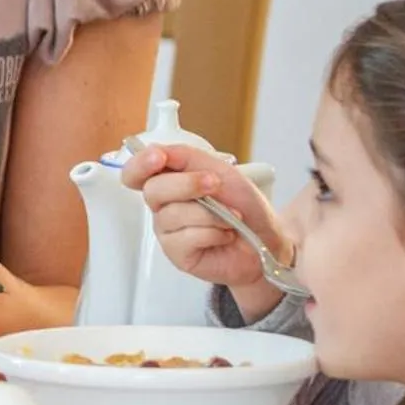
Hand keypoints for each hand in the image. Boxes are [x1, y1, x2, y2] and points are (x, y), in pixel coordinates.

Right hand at [120, 142, 291, 310]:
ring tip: (230, 217)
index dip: (140, 163)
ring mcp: (168, 231)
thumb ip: (186, 157)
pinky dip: (214, 233)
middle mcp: (163, 206)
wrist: (268, 239)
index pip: (136, 171)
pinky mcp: (177, 254)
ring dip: (210, 213)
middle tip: (213, 183)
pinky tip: (224, 235)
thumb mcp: (221, 170)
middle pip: (152, 190)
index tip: (159, 157)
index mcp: (169, 182)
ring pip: (173, 214)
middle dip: (187, 184)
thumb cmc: (245, 207)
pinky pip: (186, 237)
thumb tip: (157, 150)